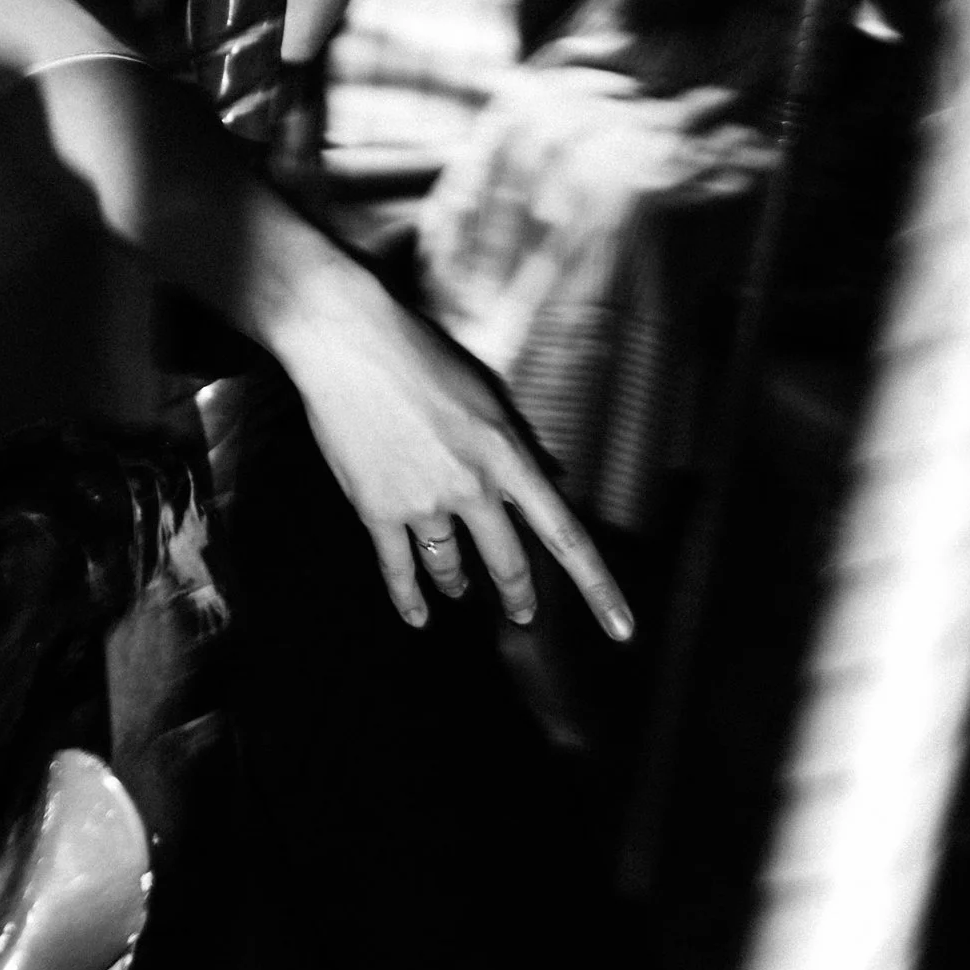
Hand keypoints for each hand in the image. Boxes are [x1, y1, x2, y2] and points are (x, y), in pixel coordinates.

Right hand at [295, 266, 634, 640]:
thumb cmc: (419, 351)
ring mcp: (423, 502)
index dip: (598, 588)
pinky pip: (397, 568)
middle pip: (509, 563)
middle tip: (523, 614)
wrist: (347, 340)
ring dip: (459, 583)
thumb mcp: (486, 389)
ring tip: (462, 591)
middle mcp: (472, 486)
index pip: (566, 536)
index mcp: (507, 454)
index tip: (621, 629)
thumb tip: (550, 478)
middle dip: (518, 595)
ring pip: (451, 566)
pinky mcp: (376, 509)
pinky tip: (418, 616)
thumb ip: (517, 440)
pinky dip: (408, 598)